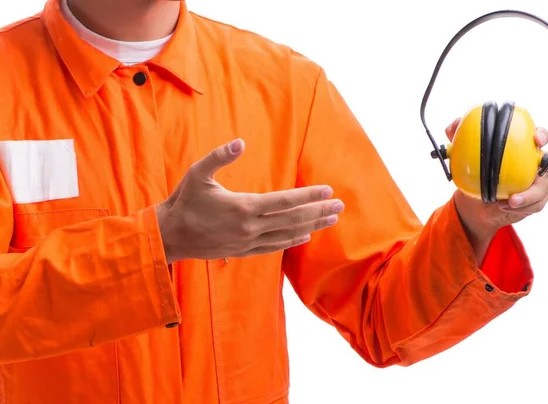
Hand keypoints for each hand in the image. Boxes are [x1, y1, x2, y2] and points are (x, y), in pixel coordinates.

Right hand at [156, 138, 343, 262]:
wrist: (170, 236)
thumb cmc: (184, 201)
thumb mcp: (197, 173)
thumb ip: (219, 157)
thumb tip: (240, 142)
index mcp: (243, 207)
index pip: (285, 201)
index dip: (309, 196)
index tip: (328, 191)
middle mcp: (250, 227)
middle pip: (293, 219)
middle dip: (319, 212)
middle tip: (340, 207)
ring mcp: (248, 241)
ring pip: (288, 235)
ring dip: (312, 226)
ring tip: (331, 221)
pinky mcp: (244, 251)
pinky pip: (274, 247)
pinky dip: (292, 241)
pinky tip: (305, 236)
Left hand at [444, 118, 547, 260]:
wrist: (474, 204)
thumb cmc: (474, 174)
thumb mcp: (462, 156)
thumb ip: (458, 137)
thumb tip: (454, 123)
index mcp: (523, 149)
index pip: (539, 137)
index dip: (542, 134)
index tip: (536, 138)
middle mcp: (536, 165)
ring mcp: (538, 184)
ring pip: (545, 186)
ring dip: (530, 194)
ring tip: (512, 200)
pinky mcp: (535, 202)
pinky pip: (534, 204)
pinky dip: (520, 206)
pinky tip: (505, 206)